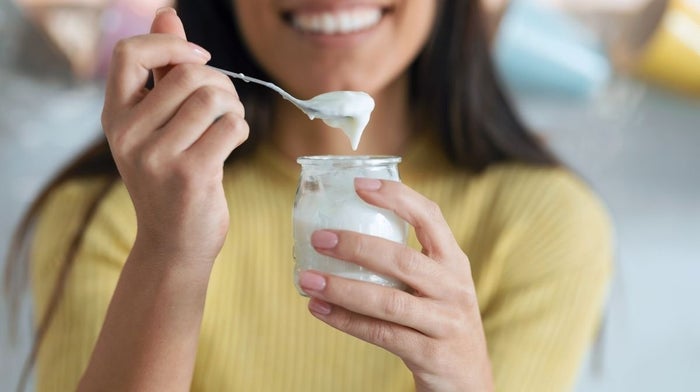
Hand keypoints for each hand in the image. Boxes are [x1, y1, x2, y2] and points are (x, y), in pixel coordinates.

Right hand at [101, 9, 248, 265]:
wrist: (174, 244)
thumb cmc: (169, 178)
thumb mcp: (155, 126)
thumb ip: (160, 72)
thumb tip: (168, 14)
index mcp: (115, 118)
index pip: (129, 54)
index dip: (170, 45)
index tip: (198, 58)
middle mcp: (128, 135)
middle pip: (188, 74)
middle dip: (220, 83)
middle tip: (225, 104)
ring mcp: (158, 157)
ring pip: (213, 98)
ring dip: (233, 106)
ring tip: (229, 123)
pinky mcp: (192, 174)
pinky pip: (231, 126)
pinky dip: (241, 129)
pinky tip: (232, 144)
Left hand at [298, 178, 492, 390]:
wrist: (468, 380)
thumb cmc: (440, 322)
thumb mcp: (438, 286)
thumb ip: (406, 263)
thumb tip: (344, 236)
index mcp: (454, 262)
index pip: (430, 217)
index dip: (396, 197)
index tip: (359, 184)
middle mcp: (454, 287)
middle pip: (403, 260)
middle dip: (357, 246)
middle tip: (320, 239)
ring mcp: (445, 322)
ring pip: (388, 300)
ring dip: (342, 288)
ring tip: (308, 279)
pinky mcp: (431, 353)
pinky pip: (381, 334)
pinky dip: (346, 321)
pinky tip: (320, 309)